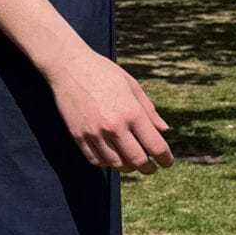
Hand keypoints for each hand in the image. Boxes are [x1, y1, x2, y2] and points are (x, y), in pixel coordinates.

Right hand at [45, 46, 173, 173]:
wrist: (68, 66)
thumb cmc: (104, 72)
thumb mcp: (132, 86)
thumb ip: (149, 111)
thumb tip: (164, 130)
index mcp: (131, 112)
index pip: (155, 146)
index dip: (165, 158)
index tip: (167, 162)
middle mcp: (114, 126)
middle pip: (137, 160)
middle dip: (148, 168)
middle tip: (151, 167)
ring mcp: (94, 133)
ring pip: (116, 164)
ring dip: (127, 167)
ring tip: (132, 163)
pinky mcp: (78, 136)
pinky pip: (95, 160)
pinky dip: (107, 163)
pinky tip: (112, 158)